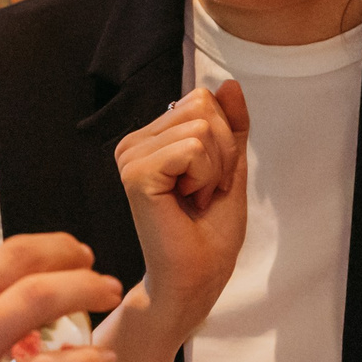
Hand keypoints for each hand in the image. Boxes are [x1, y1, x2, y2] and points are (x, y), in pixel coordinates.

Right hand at [113, 82, 249, 341]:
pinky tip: (186, 203)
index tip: (209, 182)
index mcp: (151, 138)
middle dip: (221, 154)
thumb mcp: (231, 167)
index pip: (204, 100)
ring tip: (193, 201)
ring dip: (214, 171)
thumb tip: (227, 83)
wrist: (195, 279)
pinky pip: (193, 148)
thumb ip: (231, 125)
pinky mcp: (136, 173)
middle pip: (203, 108)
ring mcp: (131, 156)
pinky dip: (205, 178)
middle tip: (202, 194)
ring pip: (201, 128)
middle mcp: (134, 142)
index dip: (224, 142)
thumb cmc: (209, 232)